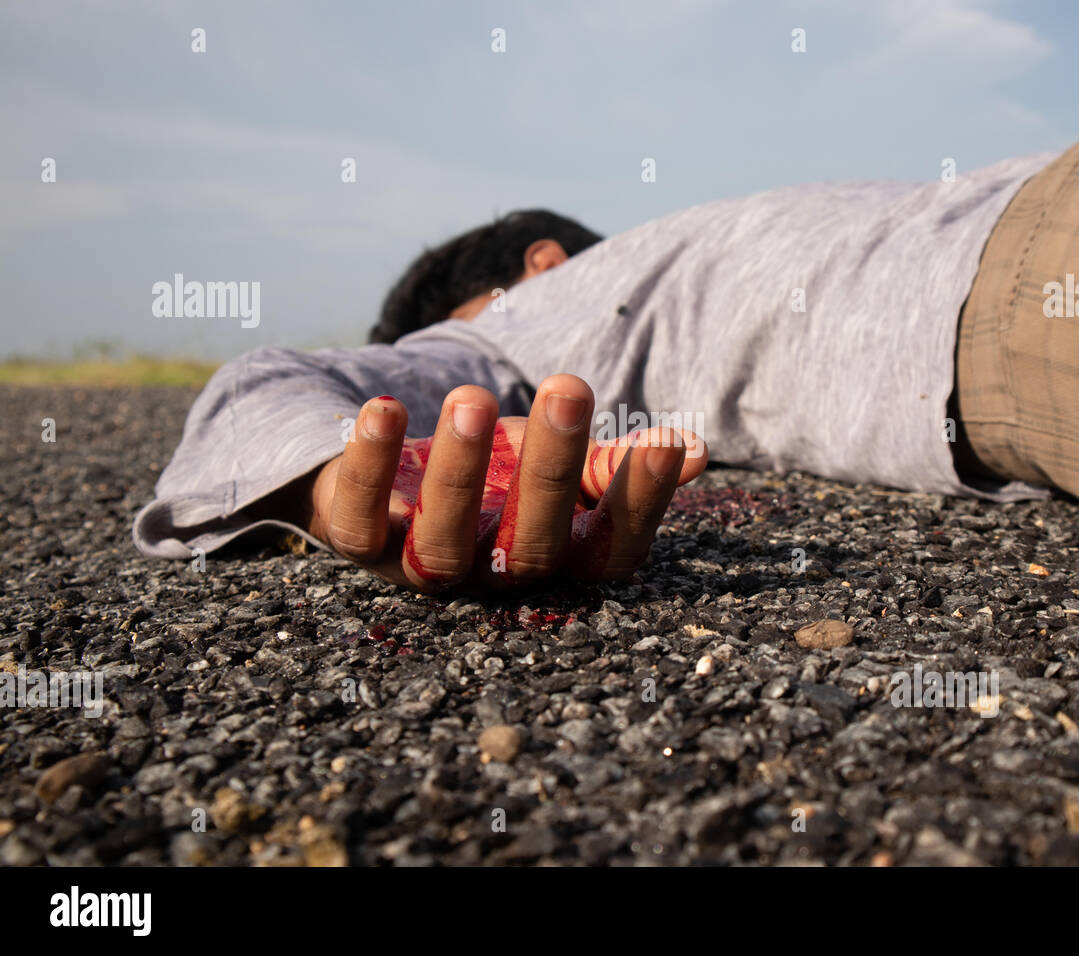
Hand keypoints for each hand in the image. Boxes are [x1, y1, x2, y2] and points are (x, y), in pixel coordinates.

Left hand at [304, 374, 707, 591]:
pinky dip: (369, 464)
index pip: (611, 550)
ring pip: (442, 546)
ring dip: (459, 474)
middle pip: (531, 546)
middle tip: (569, 390)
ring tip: (473, 399)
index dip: (640, 503)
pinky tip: (386, 408)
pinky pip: (356, 517)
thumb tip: (693, 451)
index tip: (667, 441)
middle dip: (550, 470)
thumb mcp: (554, 462)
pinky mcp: (358, 540)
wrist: (394, 479)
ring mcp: (421, 566)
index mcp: (556, 561)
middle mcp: (493, 576)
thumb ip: (612, 463)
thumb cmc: (498, 472)